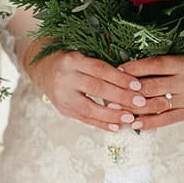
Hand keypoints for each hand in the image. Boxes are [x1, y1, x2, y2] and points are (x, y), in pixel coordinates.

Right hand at [25, 48, 145, 131]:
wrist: (43, 71)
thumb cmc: (71, 62)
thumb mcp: (83, 56)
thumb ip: (102, 66)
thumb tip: (131, 79)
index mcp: (73, 60)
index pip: (101, 70)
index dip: (120, 78)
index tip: (138, 85)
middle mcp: (65, 77)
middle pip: (97, 88)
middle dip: (121, 97)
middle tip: (140, 103)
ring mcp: (62, 96)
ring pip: (90, 108)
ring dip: (112, 115)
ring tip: (130, 118)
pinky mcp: (63, 109)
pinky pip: (84, 119)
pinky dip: (101, 124)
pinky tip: (116, 126)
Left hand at [119, 54, 183, 130]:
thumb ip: (162, 65)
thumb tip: (131, 70)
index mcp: (183, 63)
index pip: (153, 65)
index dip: (133, 68)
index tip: (116, 71)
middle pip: (151, 87)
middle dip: (128, 91)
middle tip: (108, 93)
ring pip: (156, 105)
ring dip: (134, 108)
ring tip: (116, 110)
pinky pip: (166, 120)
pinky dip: (149, 122)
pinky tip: (134, 124)